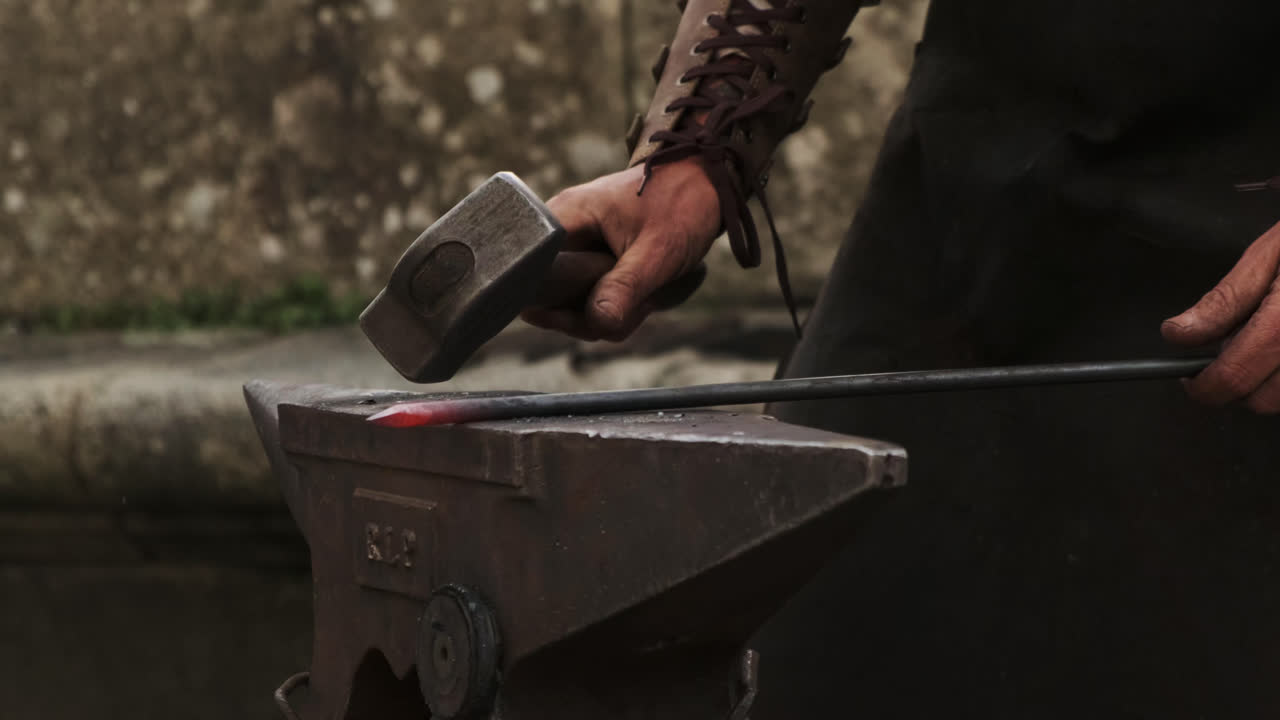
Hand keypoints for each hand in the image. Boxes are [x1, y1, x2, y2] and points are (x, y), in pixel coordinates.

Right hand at [521, 160, 720, 340]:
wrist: (706, 183)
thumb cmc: (681, 204)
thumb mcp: (656, 252)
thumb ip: (623, 289)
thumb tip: (596, 324)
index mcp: (564, 217)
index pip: (527, 269)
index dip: (546, 300)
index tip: (579, 312)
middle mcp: (561, 234)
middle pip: (549, 297)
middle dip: (589, 315)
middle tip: (634, 306)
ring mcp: (576, 250)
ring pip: (573, 304)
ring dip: (610, 314)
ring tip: (647, 297)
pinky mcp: (592, 262)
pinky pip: (592, 299)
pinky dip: (618, 307)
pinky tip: (644, 298)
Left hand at [1162, 220, 1279, 412]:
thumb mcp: (1269, 256)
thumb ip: (1226, 300)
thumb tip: (1179, 334)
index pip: (1234, 377)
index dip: (1203, 386)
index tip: (1189, 377)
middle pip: (1262, 400)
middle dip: (1236, 384)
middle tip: (1229, 352)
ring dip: (1267, 383)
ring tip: (1265, 342)